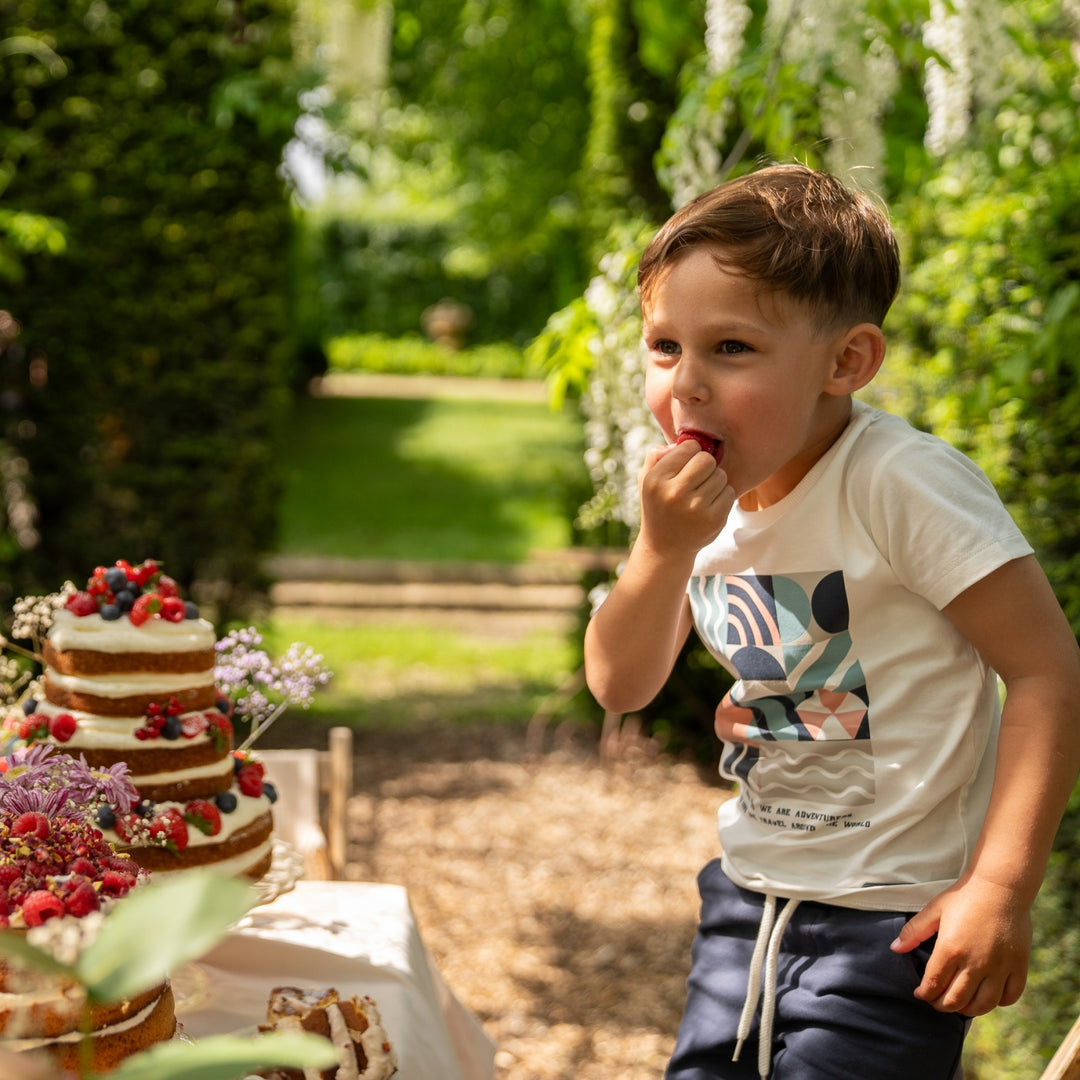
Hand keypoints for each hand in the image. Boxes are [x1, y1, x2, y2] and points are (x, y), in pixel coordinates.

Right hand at [637, 440, 734, 558]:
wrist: (665, 546)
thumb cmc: (658, 505)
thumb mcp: (646, 480)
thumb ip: (657, 455)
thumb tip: (682, 442)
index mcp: (656, 480)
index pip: (688, 447)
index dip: (691, 452)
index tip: (686, 463)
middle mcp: (674, 493)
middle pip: (707, 459)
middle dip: (705, 464)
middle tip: (698, 476)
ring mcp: (696, 508)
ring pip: (720, 475)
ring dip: (715, 480)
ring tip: (702, 492)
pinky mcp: (714, 519)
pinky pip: (729, 492)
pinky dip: (722, 496)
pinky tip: (709, 505)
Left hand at [890, 874, 1030, 1016]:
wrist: (1000, 887)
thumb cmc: (964, 897)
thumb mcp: (934, 910)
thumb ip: (914, 931)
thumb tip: (895, 948)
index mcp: (950, 950)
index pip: (934, 984)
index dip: (925, 994)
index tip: (921, 994)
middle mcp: (975, 963)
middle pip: (956, 1000)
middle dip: (942, 1005)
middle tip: (937, 1002)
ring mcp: (999, 968)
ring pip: (983, 1005)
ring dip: (968, 1010)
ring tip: (960, 1005)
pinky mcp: (1018, 967)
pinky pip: (1009, 997)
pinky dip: (998, 1003)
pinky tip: (988, 996)